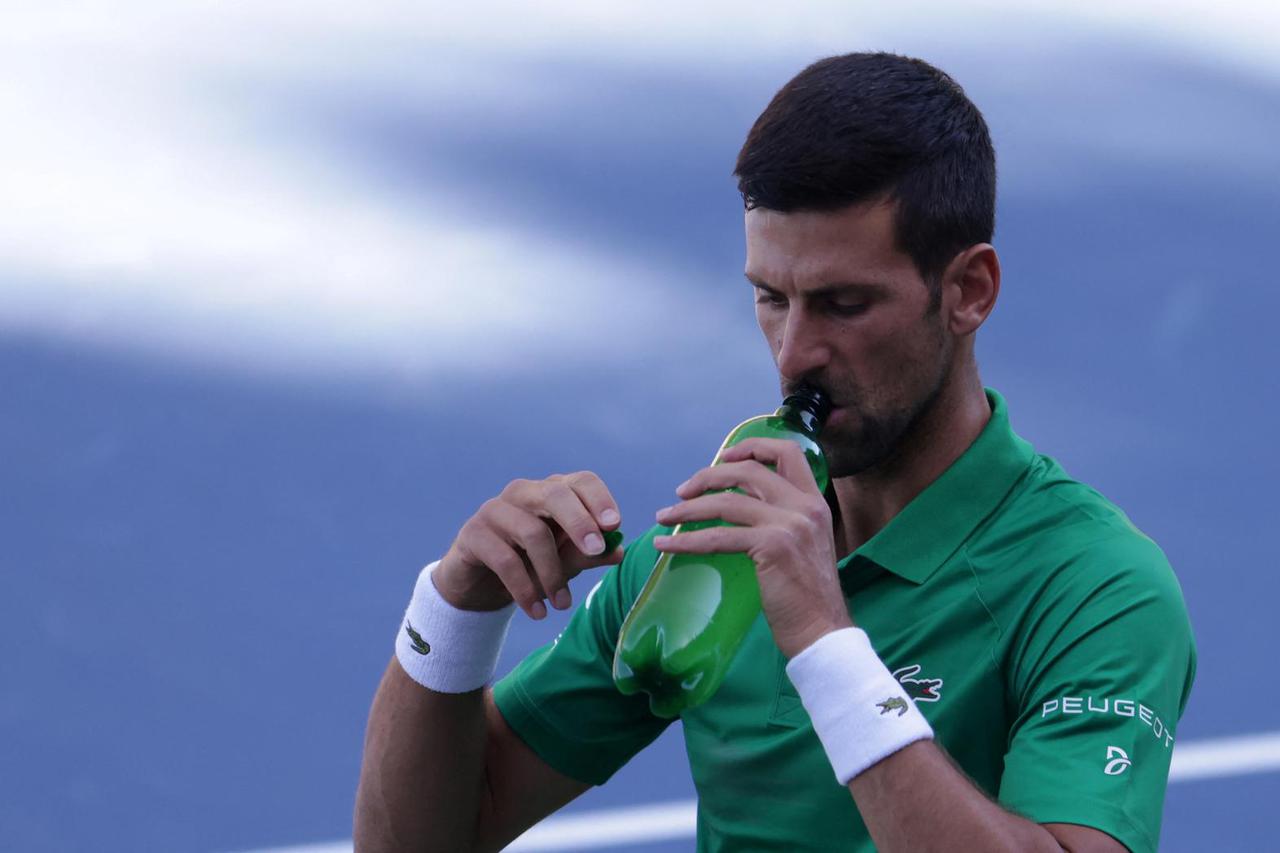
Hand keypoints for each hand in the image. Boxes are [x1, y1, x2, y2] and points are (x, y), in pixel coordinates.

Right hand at [435, 472, 622, 619]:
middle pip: (555, 495)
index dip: (599, 499)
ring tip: (563, 604)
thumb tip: (618, 551)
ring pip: (532, 532)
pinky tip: (537, 612)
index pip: (580, 482)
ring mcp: (495, 510)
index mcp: (552, 492)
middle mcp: (523, 493)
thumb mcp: (565, 562)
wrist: (480, 586)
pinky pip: (505, 559)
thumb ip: (589, 554)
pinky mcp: (473, 534)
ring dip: (552, 573)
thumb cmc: (530, 565)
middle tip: (595, 551)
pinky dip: (525, 589)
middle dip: (579, 523)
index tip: (614, 525)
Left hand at [652, 438, 851, 657]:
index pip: (786, 452)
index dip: (751, 446)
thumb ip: (784, 522)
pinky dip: (686, 540)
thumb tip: (741, 511)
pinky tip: (666, 546)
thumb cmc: (808, 597)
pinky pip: (718, 536)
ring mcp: (790, 524)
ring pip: (727, 502)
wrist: (823, 632)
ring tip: (663, 518)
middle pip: (748, 471)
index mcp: (815, 502)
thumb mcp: (805, 545)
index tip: (722, 456)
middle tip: (682, 492)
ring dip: (687, 509)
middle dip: (708, 476)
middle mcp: (805, 506)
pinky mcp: (772, 546)